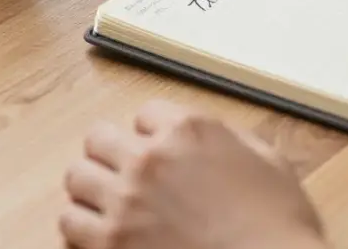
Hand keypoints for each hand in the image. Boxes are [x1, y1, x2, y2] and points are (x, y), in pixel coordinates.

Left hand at [60, 100, 326, 248]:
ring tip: (113, 204)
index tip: (162, 149)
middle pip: (99, 138)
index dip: (156, 133)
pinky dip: (84, 228)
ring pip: (77, 178)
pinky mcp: (109, 245)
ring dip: (95, 189)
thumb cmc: (278, 227)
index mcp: (189, 131)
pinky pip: (69, 224)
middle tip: (129, 174)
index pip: (146, 113)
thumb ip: (229, 139)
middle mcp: (150, 159)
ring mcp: (125, 203)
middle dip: (114, 154)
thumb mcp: (268, 161)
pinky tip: (106, 233)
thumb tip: (208, 137)